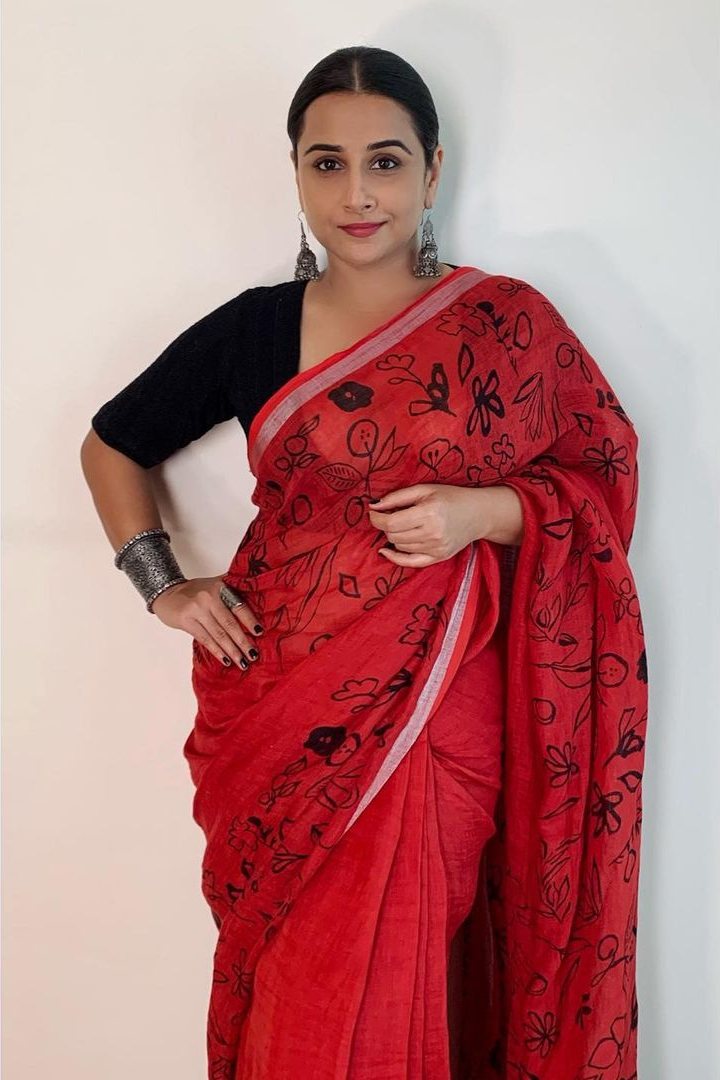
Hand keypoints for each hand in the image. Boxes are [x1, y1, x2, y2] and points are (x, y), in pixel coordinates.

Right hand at [151, 575, 263, 670]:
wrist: (167, 593)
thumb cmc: (196, 591)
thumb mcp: (215, 584)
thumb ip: (234, 589)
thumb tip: (259, 598)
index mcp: (220, 587)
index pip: (238, 606)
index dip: (250, 620)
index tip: (260, 633)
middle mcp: (208, 598)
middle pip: (229, 624)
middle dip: (243, 642)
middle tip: (254, 655)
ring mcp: (196, 610)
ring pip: (218, 634)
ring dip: (232, 651)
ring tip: (243, 663)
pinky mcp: (186, 621)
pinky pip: (205, 640)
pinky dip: (217, 651)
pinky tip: (226, 660)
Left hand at [367, 483, 522, 566]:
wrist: (478, 513)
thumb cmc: (450, 497)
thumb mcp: (425, 489)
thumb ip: (397, 497)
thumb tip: (373, 505)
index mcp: (429, 513)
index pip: (391, 522)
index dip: (376, 518)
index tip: (373, 512)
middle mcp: (433, 533)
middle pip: (393, 535)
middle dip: (386, 525)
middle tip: (390, 515)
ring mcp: (436, 548)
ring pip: (399, 546)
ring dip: (394, 536)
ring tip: (402, 525)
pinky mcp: (439, 557)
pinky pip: (410, 562)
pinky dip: (395, 557)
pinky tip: (386, 550)